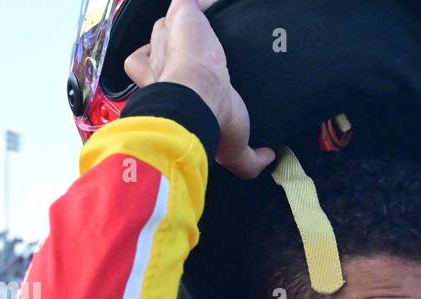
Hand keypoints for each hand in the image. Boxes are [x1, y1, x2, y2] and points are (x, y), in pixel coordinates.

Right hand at [123, 0, 274, 178]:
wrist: (198, 99)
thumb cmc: (208, 123)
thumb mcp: (232, 151)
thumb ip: (248, 160)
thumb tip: (267, 158)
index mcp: (168, 88)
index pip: (153, 72)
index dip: (163, 71)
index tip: (187, 77)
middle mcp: (162, 61)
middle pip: (161, 44)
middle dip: (175, 45)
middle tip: (201, 52)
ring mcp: (168, 37)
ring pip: (169, 23)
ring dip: (187, 24)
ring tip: (210, 27)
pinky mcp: (183, 16)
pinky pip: (189, 1)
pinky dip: (203, 4)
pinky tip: (217, 8)